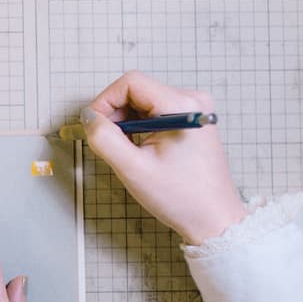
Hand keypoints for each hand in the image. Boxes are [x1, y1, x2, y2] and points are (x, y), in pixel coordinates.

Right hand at [83, 71, 246, 244]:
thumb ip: (104, 139)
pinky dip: (139, 126)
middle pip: (137, 90)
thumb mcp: (133, 169)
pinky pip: (155, 111)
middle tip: (107, 142)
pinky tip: (139, 148)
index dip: (105, 101)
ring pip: (144, 101)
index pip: (131, 83)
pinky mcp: (191, 120)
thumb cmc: (182, 197)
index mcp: (182, 106)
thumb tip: (88, 118)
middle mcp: (192, 100)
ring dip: (126, 121)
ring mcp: (194, 110)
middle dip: (115, 113)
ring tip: (125, 150)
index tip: (94, 125)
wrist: (213, 218)